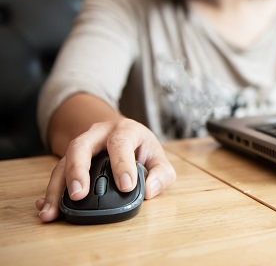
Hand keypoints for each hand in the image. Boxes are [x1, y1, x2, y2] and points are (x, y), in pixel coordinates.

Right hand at [35, 118, 176, 221]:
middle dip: (78, 170)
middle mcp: (98, 134)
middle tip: (79, 195)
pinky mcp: (69, 160)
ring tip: (53, 211)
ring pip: (63, 161)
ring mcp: (82, 146)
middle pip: (82, 146)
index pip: (121, 143)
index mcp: (125, 130)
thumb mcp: (158, 157)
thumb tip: (149, 191)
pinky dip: (50, 192)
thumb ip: (162, 174)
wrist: (122, 135)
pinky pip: (56, 174)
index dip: (123, 164)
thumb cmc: (141, 149)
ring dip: (57, 187)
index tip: (126, 186)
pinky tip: (46, 207)